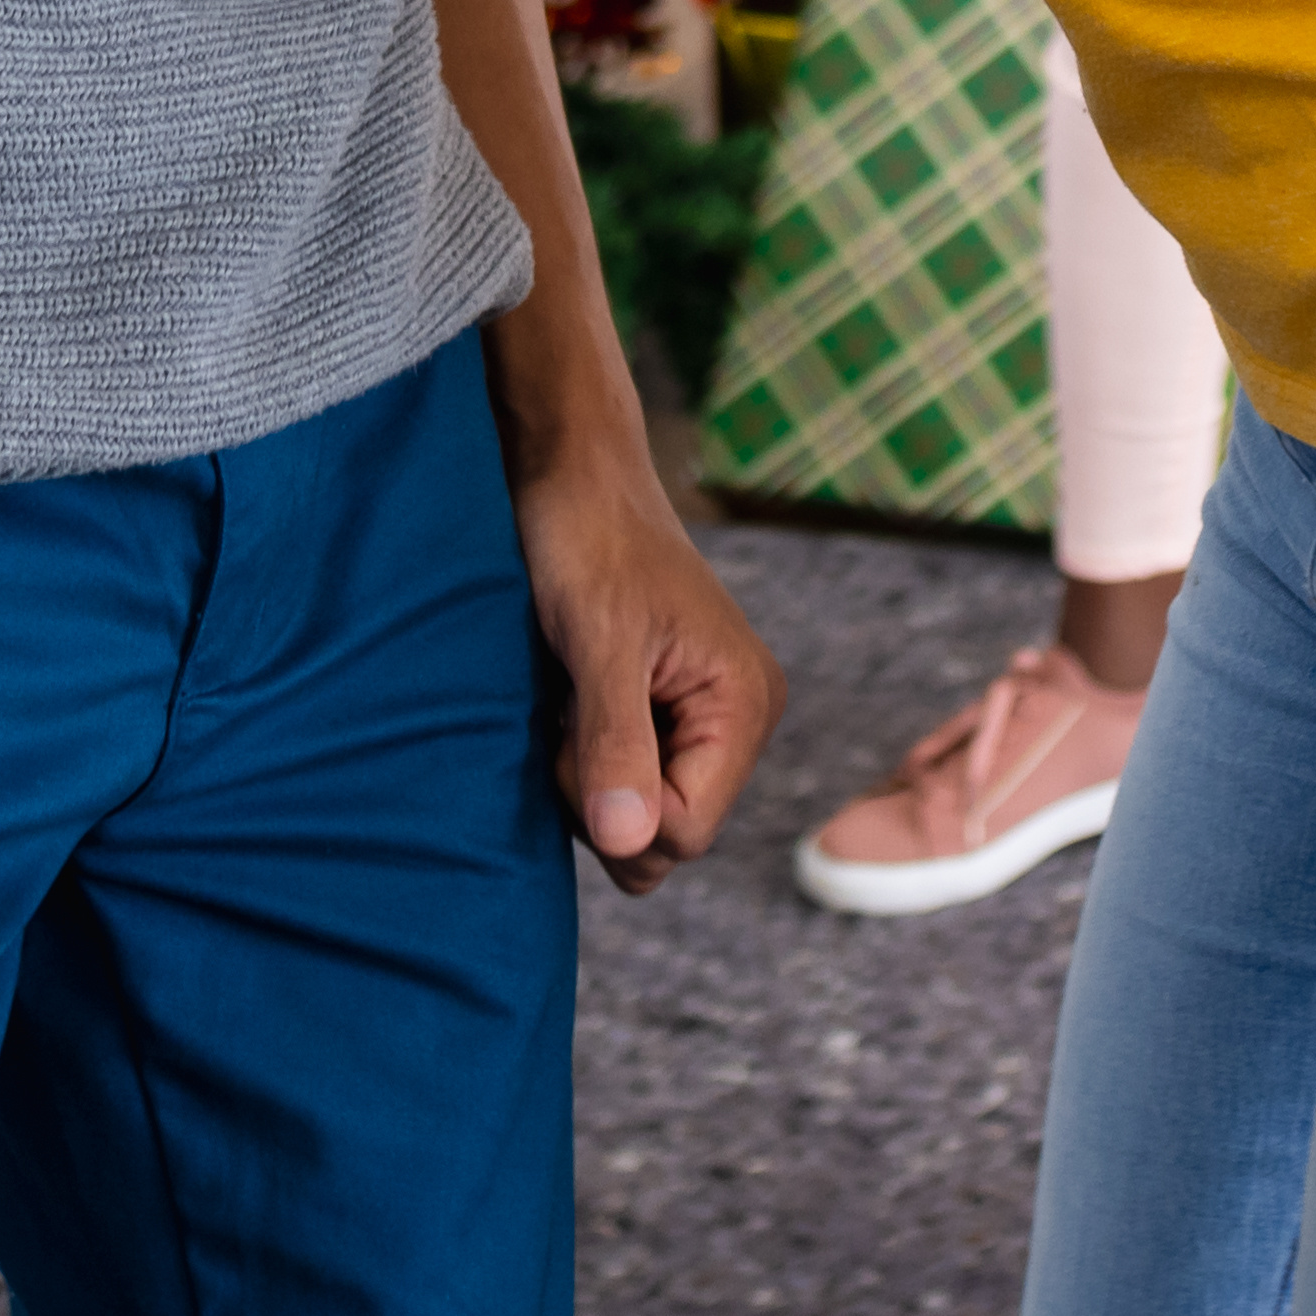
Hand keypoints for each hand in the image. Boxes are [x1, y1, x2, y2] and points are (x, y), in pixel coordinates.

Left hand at [515, 439, 772, 886]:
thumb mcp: (598, 643)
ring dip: (589, 770)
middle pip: (666, 832)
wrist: (570, 470)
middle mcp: (740, 716)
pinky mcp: (669, 706)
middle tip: (572, 711)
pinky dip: (589, 751)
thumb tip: (628, 845)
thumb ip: (615, 745)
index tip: (578, 730)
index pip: (686, 832)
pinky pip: (630, 774)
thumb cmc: (586, 538)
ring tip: (573, 694)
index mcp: (745, 703)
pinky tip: (576, 697)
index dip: (615, 809)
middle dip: (602, 792)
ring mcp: (705, 713)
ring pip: (641, 810)